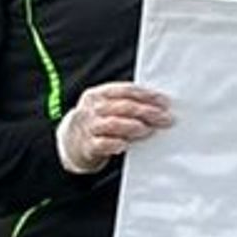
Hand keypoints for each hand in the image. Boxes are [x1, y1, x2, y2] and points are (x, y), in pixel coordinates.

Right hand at [53, 81, 172, 174]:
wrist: (71, 143)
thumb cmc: (98, 122)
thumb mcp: (106, 107)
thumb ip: (126, 104)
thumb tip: (160, 106)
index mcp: (97, 94)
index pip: (124, 90)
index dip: (146, 95)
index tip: (164, 102)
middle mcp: (91, 109)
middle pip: (122, 107)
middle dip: (146, 111)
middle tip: (165, 118)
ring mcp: (88, 127)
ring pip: (112, 124)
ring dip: (133, 126)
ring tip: (149, 130)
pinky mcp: (87, 146)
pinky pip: (102, 144)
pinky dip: (115, 144)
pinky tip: (126, 145)